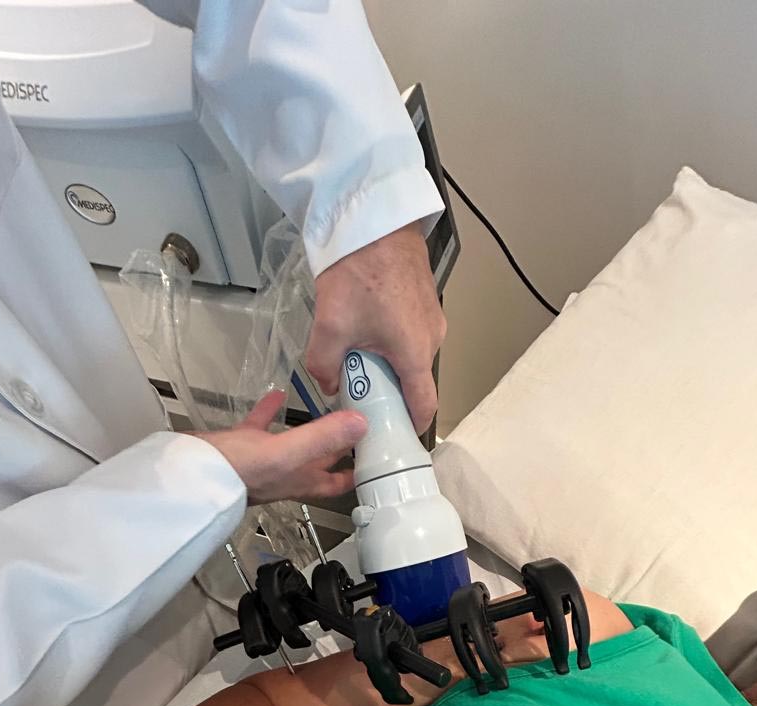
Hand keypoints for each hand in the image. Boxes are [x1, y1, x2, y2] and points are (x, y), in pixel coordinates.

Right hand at [197, 390, 366, 502]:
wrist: (191, 474)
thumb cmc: (238, 471)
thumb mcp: (287, 451)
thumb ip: (322, 437)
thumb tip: (360, 423)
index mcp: (302, 479)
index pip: (339, 481)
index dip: (358, 473)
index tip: (376, 457)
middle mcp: (287, 473)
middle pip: (322, 461)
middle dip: (340, 446)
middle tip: (358, 424)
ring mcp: (265, 460)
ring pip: (295, 443)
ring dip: (311, 428)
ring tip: (326, 405)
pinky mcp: (243, 446)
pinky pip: (263, 426)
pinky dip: (272, 410)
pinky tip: (276, 394)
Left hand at [306, 223, 446, 432]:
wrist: (374, 219)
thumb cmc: (358, 272)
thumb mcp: (329, 327)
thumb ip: (324, 367)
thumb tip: (327, 384)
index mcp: (416, 354)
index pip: (423, 406)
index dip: (410, 425)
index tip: (393, 435)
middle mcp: (432, 338)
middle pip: (413, 380)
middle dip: (389, 391)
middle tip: (359, 390)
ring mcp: (432, 316)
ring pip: (410, 354)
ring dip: (387, 361)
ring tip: (357, 353)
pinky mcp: (425, 298)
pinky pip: (410, 331)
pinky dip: (391, 339)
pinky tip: (366, 326)